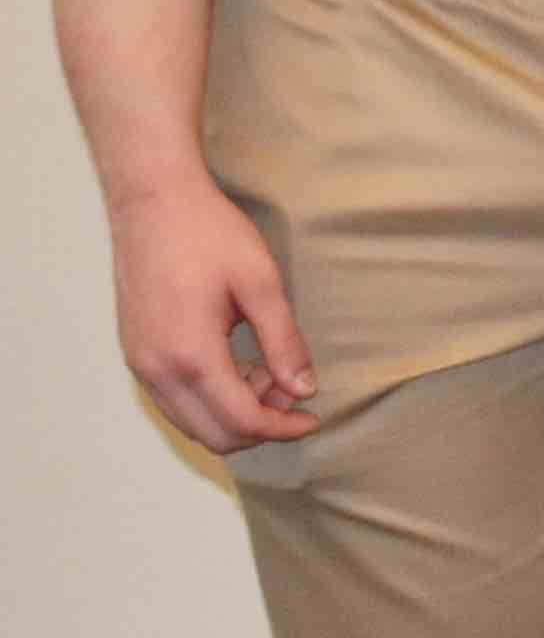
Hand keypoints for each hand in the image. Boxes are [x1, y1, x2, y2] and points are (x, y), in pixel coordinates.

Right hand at [113, 175, 318, 452]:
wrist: (153, 204)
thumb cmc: (208, 234)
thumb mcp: (261, 284)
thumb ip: (284, 342)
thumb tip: (304, 389)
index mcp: (190, 354)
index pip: (241, 420)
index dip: (283, 428)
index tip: (314, 418)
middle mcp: (156, 369)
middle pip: (213, 434)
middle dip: (260, 424)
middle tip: (294, 392)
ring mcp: (140, 363)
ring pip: (191, 421)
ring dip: (235, 413)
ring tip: (271, 371)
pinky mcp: (137, 353)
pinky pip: (175, 400)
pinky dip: (211, 398)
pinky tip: (240, 365)